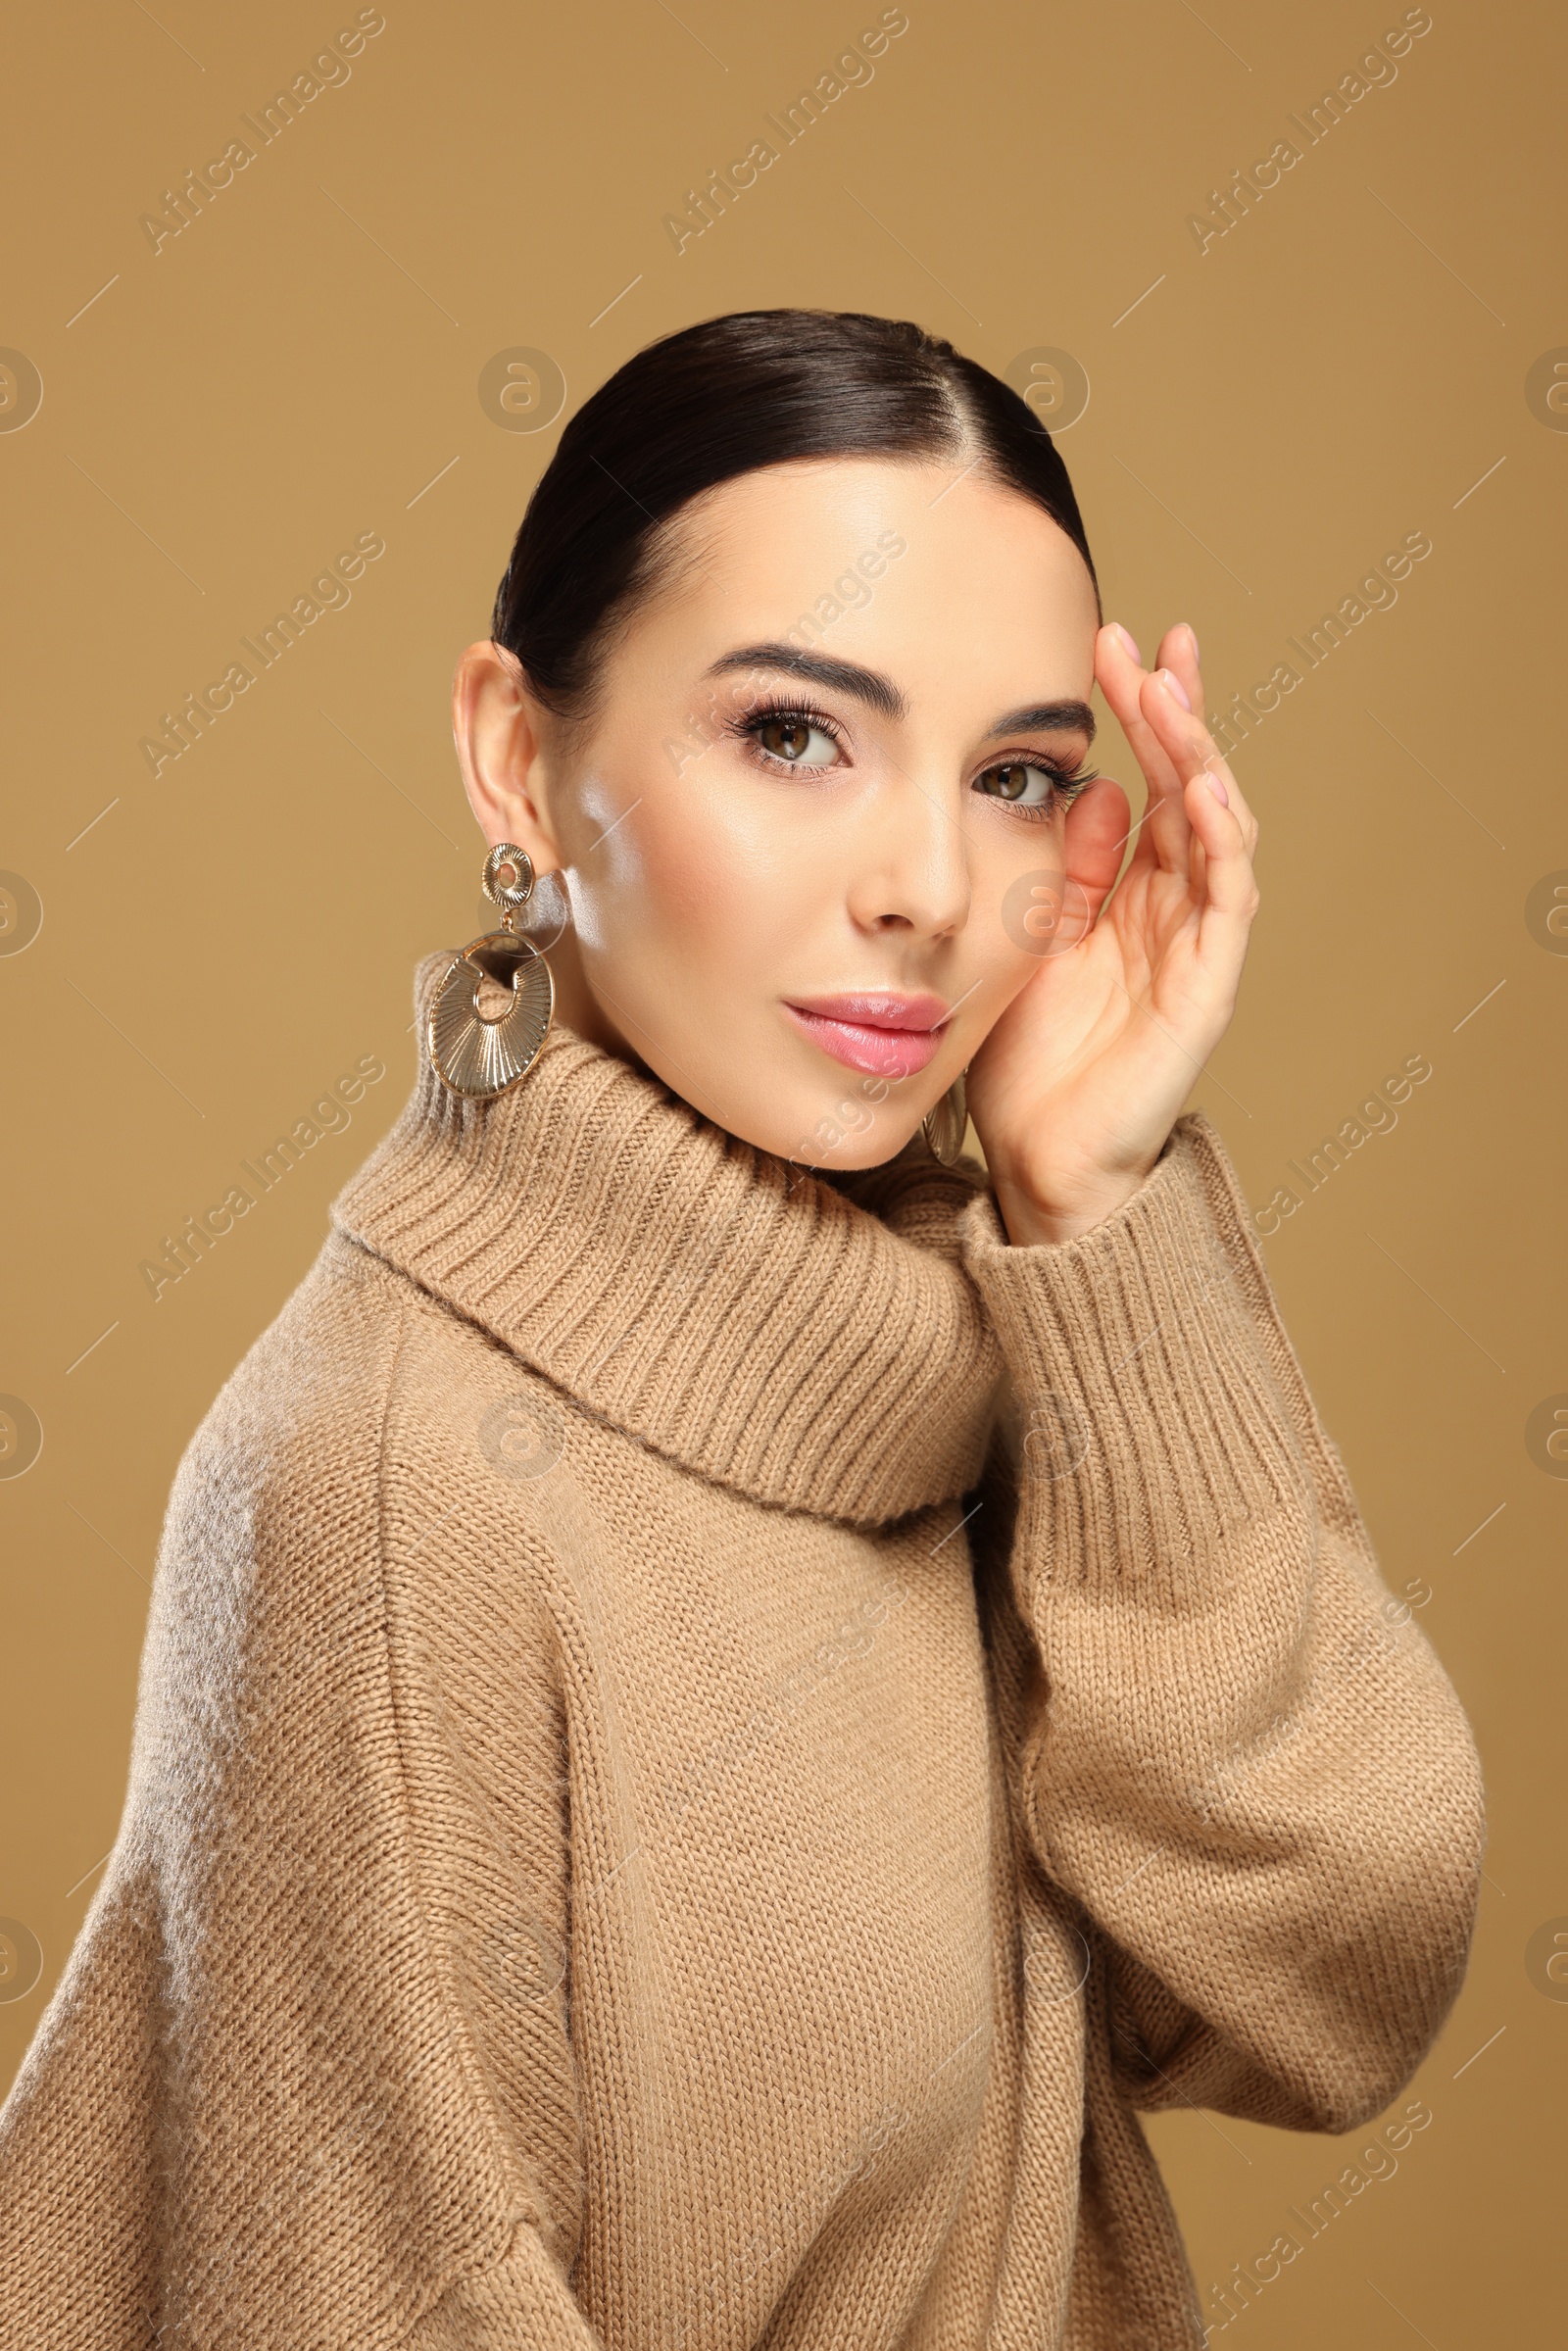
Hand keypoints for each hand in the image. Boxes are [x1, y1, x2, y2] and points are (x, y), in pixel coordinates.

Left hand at [965, 621, 1259, 1246]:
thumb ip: (1066, 868)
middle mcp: (1174, 909)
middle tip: (1151, 644)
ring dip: (1200, 757)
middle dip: (1176, 712)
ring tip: (1175, 693)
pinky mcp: (1206, 989)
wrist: (1038, 1157)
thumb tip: (1092, 785)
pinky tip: (1197, 788)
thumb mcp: (1033, 937)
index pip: (1151, 780)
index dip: (1145, 712)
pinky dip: (1216, 840)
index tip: (1115, 640)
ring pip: (1218, 830)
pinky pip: (1226, 901)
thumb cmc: (1032, 1058)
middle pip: (1191, 787)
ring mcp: (1197, 945)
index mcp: (1132, 892)